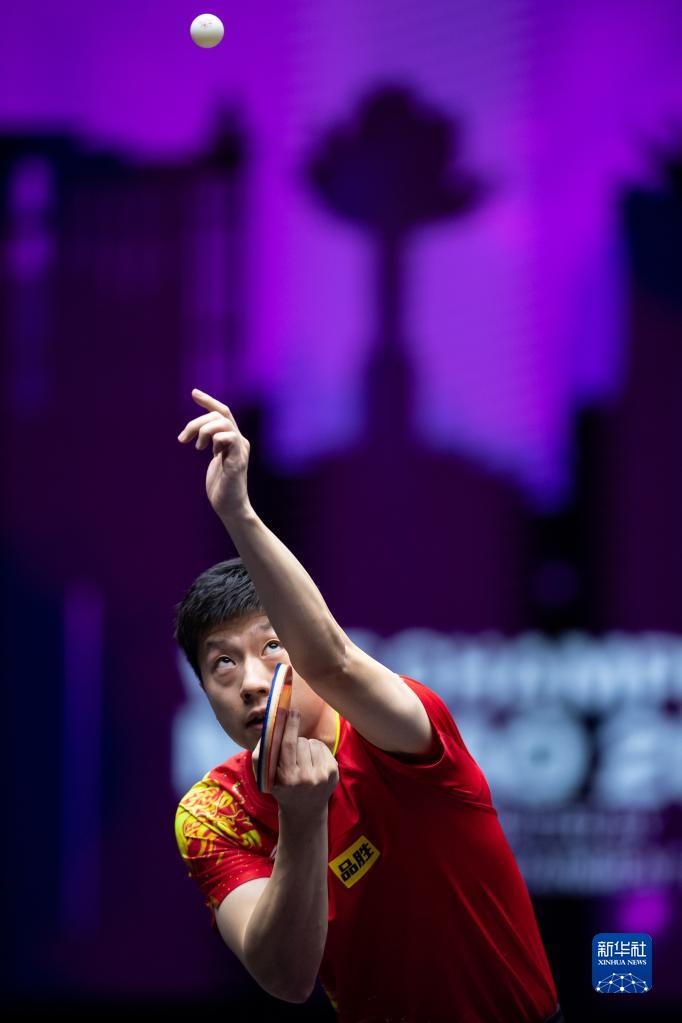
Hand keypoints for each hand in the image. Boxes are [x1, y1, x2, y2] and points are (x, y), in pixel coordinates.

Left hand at [177, 388, 250, 520]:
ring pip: (222, 423)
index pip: (223, 412)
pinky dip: (215, 440)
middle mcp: (240, 441)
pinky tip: (211, 454)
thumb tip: (199, 432)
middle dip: (197, 422)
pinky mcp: (238, 461)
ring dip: (204, 431)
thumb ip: (211, 444)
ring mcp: (240, 450)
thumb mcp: (215, 459)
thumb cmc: (221, 485)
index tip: (194, 393)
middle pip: (219, 415)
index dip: (209, 401)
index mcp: (234, 439)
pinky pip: (228, 439)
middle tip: (183, 439)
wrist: (230, 507)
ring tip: (197, 447)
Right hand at [260, 710, 338, 818]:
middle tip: (293, 752)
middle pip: (301, 742)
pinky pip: (323, 748)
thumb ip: (261, 753)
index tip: (291, 712)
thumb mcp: (265, 777)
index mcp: (287, 778)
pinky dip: (316, 750)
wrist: (304, 810)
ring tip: (303, 760)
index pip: (289, 745)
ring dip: (307, 746)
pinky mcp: (333, 773)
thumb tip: (269, 729)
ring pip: (313, 743)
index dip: (290, 726)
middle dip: (296, 740)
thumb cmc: (281, 788)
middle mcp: (306, 778)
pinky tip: (312, 762)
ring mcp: (322, 776)